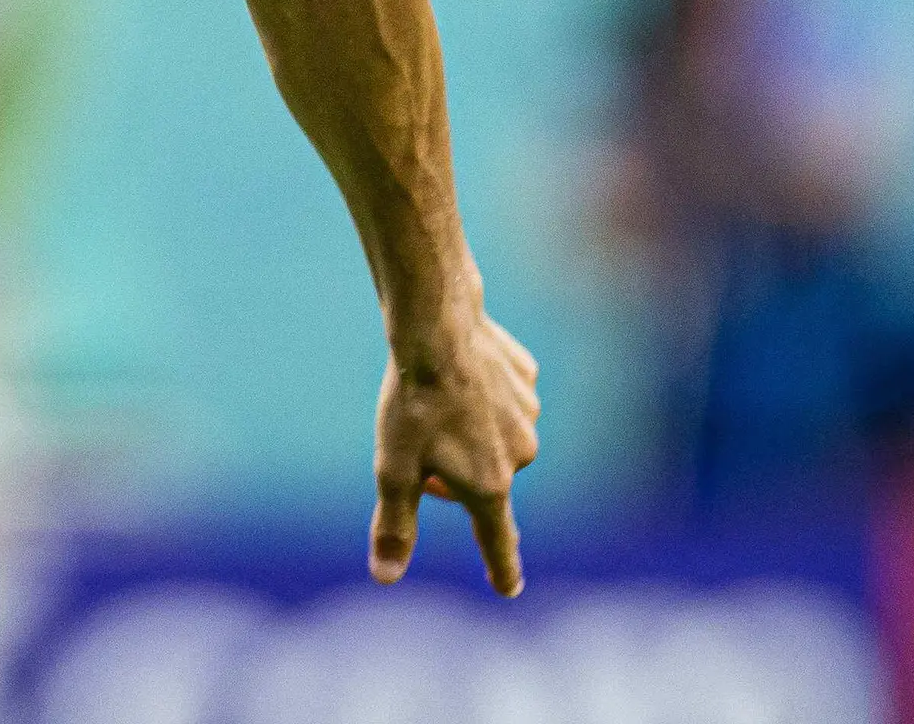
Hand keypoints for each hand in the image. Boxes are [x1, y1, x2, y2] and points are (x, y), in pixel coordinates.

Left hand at [371, 311, 538, 594]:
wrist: (437, 326)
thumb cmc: (412, 401)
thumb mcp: (393, 468)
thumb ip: (395, 524)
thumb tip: (386, 577)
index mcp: (489, 485)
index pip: (497, 540)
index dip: (501, 567)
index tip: (508, 588)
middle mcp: (520, 456)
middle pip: (484, 480)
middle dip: (454, 472)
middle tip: (420, 441)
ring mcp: (528, 416)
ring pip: (493, 436)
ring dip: (469, 430)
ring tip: (439, 400)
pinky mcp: (527, 380)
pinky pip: (502, 396)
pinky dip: (481, 392)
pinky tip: (460, 372)